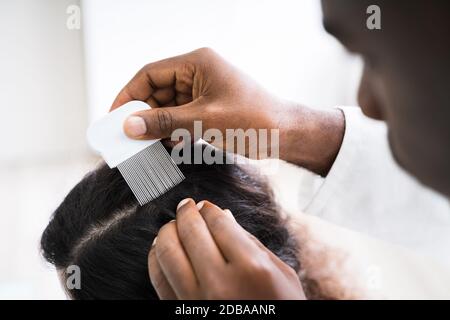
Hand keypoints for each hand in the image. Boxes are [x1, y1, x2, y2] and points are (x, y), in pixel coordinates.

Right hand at [112, 48, 343, 174]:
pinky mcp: (209, 109)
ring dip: (157, 127)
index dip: (129, 95)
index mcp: (196, 63)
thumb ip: (164, 122)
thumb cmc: (252, 120)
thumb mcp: (203, 121)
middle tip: (128, 139)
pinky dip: (173, 132)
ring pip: (168, 108)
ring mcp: (203, 92)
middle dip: (143, 115)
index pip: (150, 74)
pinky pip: (181, 118)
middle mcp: (197, 74)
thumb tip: (128, 126)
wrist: (285, 134)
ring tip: (146, 148)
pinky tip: (170, 147)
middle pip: (157, 92)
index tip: (114, 118)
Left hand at [147, 198, 305, 299]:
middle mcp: (220, 284)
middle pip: (191, 232)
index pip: (219, 224)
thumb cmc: (282, 308)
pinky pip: (158, 278)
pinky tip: (161, 248)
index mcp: (251, 269)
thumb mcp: (281, 274)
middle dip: (186, 212)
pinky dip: (155, 257)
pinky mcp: (181, 313)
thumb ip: (252, 243)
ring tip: (173, 225)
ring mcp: (196, 301)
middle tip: (186, 205)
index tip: (206, 205)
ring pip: (168, 252)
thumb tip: (225, 217)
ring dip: (167, 231)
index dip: (209, 209)